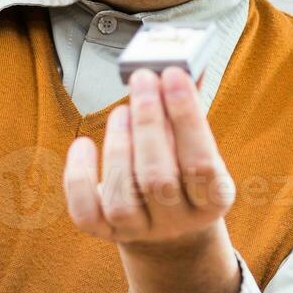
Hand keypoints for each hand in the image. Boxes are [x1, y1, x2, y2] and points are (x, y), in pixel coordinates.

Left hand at [62, 66, 235, 248]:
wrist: (167, 225)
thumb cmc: (182, 169)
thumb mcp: (197, 145)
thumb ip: (190, 107)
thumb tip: (185, 60)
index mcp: (212, 200)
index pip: (202, 164)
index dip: (186, 118)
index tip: (173, 74)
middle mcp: (177, 222)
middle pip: (159, 180)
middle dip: (148, 122)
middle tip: (142, 79)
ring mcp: (139, 230)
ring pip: (122, 198)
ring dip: (119, 146)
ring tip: (121, 111)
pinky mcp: (105, 232)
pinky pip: (86, 212)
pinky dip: (79, 176)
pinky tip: (83, 144)